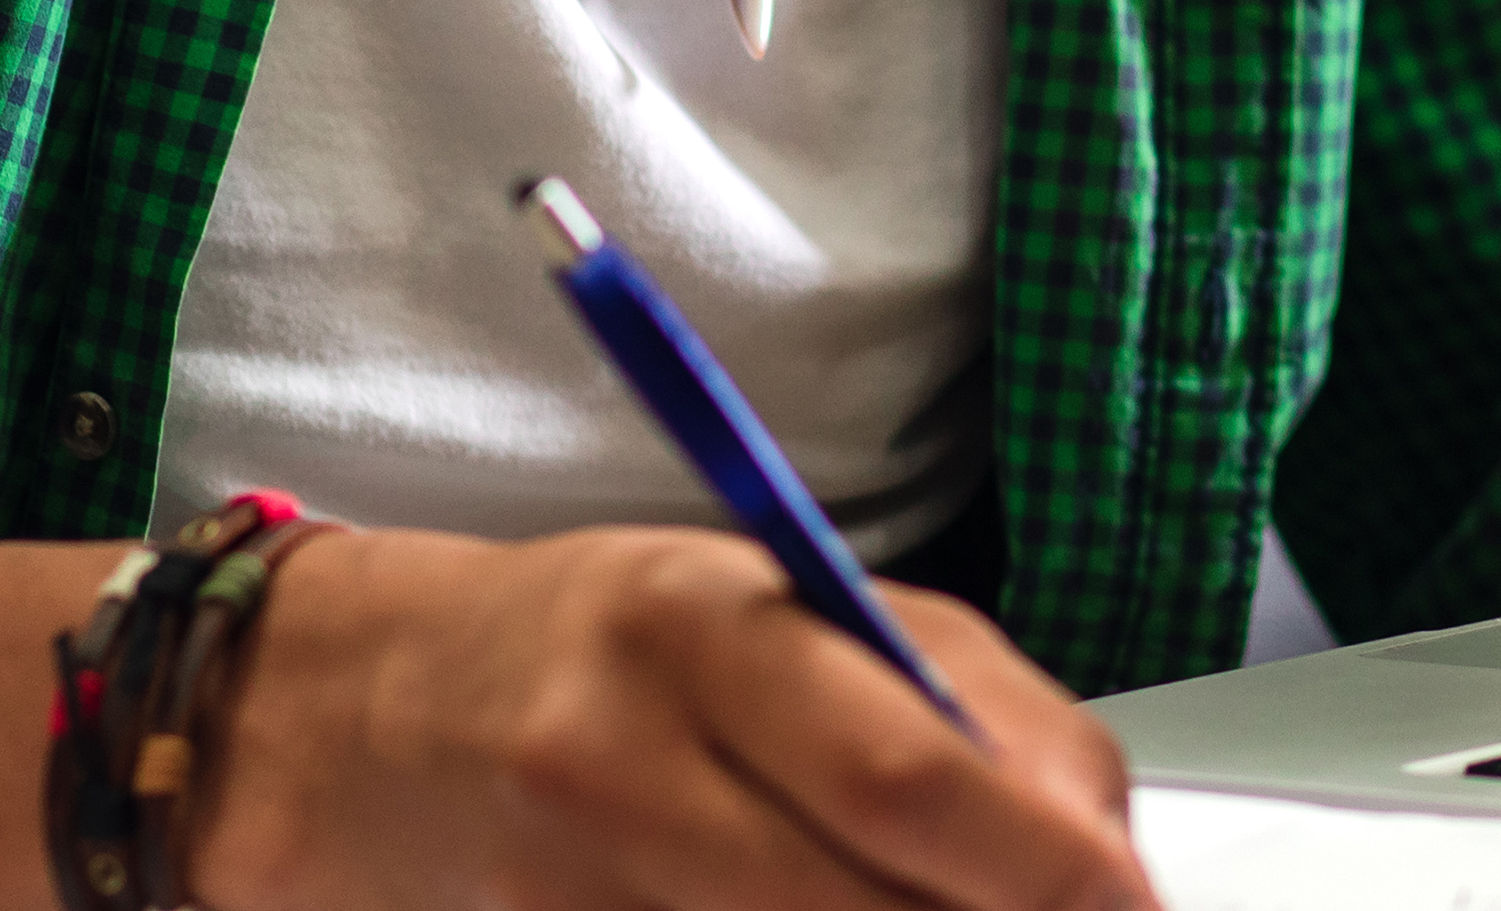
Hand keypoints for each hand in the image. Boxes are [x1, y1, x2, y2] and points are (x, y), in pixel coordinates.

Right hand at [183, 525, 1151, 910]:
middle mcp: (627, 753)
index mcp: (714, 624)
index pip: (913, 767)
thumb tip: (1101, 842)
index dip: (1052, 869)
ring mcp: (569, 881)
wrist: (366, 715)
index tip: (1134, 905)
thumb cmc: (612, 651)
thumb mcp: (783, 618)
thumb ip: (951, 706)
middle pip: (866, 902)